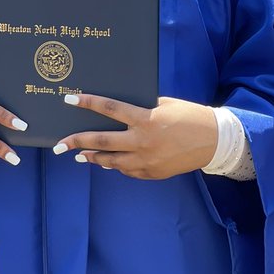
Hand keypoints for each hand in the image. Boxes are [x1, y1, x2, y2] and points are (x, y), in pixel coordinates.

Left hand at [53, 94, 216, 179]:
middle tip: (59, 144)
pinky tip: (106, 162)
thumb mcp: (164, 105)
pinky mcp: (153, 173)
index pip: (110, 109)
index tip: (69, 99)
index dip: (88, 103)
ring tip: (79, 155)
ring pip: (111, 161)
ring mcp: (147, 161)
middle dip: (77, 142)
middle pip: (102, 142)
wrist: (214, 141)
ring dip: (93, 158)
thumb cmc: (189, 116)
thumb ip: (142, 108)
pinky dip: (115, 165)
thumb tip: (119, 111)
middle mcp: (143, 142)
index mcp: (146, 119)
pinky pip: (128, 170)